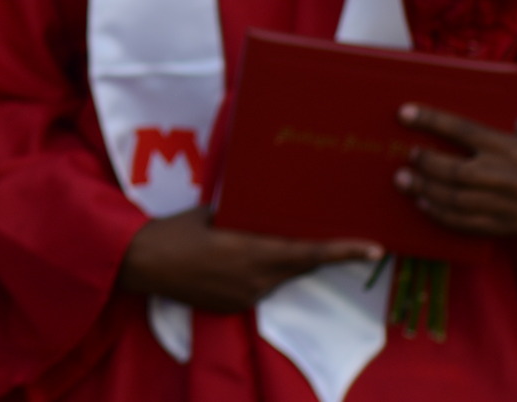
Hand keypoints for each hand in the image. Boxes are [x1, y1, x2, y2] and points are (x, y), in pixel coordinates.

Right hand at [118, 207, 382, 312]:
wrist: (141, 264)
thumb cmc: (173, 230)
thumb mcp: (210, 213)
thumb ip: (241, 216)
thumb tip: (259, 210)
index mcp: (253, 252)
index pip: (309, 253)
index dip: (344, 251)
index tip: (375, 249)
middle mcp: (256, 279)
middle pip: (298, 265)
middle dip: (314, 251)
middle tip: (334, 238)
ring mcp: (245, 297)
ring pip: (277, 276)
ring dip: (278, 260)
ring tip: (255, 240)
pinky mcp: (232, 307)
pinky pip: (257, 287)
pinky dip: (256, 272)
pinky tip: (232, 259)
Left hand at [397, 105, 516, 235]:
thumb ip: (498, 125)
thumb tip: (457, 119)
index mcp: (511, 146)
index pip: (462, 129)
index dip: (430, 120)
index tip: (403, 113)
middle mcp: (506, 176)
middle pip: (453, 170)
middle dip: (423, 163)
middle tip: (407, 157)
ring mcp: (506, 204)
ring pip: (455, 200)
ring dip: (425, 191)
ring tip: (404, 182)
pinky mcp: (509, 226)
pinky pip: (468, 224)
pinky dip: (442, 215)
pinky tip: (425, 206)